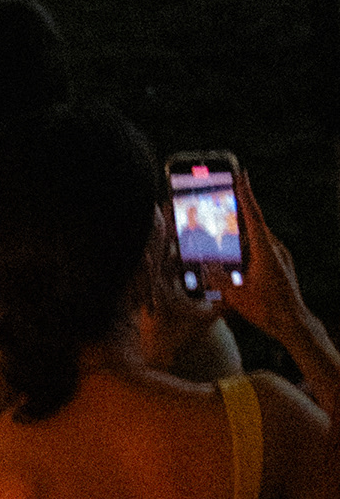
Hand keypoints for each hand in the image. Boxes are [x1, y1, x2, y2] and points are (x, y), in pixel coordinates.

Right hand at [218, 172, 306, 346]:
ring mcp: (281, 256)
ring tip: (228, 235)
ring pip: (258, 238)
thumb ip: (218, 280)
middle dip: (240, 212)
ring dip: (243, 235)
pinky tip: (240, 260)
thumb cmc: (267, 310)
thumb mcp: (235, 297)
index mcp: (264, 250)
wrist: (293, 323)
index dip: (246, 194)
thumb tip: (205, 267)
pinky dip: (250, 249)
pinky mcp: (282, 266)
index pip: (253, 216)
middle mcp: (275, 248)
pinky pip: (263, 250)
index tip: (241, 175)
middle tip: (227, 200)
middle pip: (254, 224)